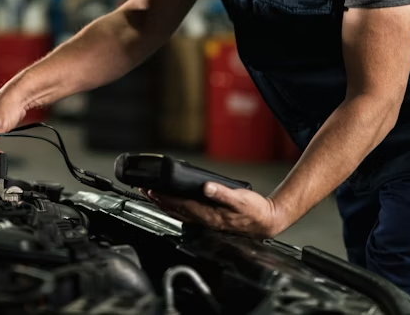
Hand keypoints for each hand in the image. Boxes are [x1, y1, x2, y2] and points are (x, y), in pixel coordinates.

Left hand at [146, 183, 285, 239]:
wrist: (265, 222)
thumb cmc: (255, 211)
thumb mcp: (241, 199)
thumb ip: (222, 193)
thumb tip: (206, 188)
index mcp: (209, 215)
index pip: (180, 205)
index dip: (164, 197)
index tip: (151, 189)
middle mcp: (204, 220)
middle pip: (174, 210)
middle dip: (158, 200)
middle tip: (144, 190)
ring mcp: (205, 222)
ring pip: (178, 213)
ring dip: (164, 204)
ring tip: (152, 195)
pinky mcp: (208, 220)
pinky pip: (186, 214)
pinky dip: (174, 207)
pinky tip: (171, 203)